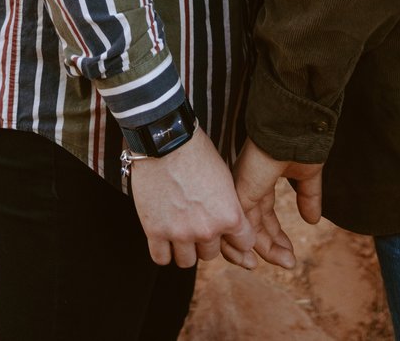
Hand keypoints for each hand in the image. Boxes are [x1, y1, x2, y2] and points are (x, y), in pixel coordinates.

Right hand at [129, 125, 256, 269]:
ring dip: (185, 248)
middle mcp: (206, 230)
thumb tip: (234, 226)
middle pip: (211, 254)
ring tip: (179, 228)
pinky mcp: (154, 231)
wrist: (166, 139)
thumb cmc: (197, 152)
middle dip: (206, 240)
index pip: (244, 245)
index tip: (228, 231)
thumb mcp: (225, 178)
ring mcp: (179, 233)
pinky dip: (163, 251)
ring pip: (187, 261)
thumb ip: (230, 207)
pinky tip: (163, 235)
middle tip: (196, 220)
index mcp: (229, 216)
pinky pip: (161, 259)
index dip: (237, 237)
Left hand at [220, 137, 322, 269]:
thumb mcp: (306, 174)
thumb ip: (308, 197)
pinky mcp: (241, 192)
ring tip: (287, 262)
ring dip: (266, 250)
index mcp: (260, 180)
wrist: (294, 125)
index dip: (275, 236)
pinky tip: (271, 254)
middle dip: (271, 247)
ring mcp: (242, 189)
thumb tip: (312, 221)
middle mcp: (247, 186)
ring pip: (245, 230)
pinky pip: (241, 225)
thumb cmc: (300, 140)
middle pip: (253, 226)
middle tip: (289, 262)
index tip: (290, 252)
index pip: (263, 216)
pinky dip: (254, 243)